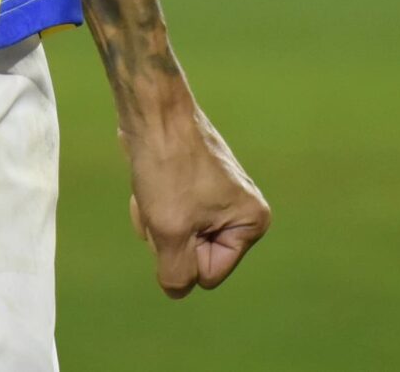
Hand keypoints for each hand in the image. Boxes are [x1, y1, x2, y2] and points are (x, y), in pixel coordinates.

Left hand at [122, 101, 269, 297]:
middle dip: (166, 234)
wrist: (152, 109)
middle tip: (162, 198)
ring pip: (175, 234)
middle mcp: (241, 211)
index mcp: (251, 223)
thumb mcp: (170, 231)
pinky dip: (152, 204)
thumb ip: (175, 272)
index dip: (182, 252)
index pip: (208, 273)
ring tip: (154, 185)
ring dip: (154, 219)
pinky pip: (168, 214)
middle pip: (192, 254)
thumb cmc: (166, 165)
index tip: (176, 214)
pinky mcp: (193, 185)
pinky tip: (148, 179)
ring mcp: (217, 197)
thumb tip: (176, 290)